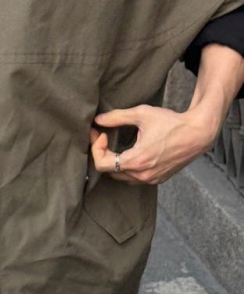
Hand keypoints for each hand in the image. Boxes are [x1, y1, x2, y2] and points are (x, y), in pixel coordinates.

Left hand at [89, 104, 216, 184]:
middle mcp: (143, 175)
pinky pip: (134, 178)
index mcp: (137, 160)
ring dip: (113, 161)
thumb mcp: (141, 114)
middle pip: (109, 172)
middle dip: (102, 153)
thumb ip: (116, 117)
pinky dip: (125, 167)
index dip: (96, 147)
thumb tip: (97, 120)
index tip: (101, 132)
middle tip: (103, 135)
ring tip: (113, 143)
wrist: (197, 134)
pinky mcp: (158, 179)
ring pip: (121, 177)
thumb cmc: (170, 122)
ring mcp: (151, 179)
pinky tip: (127, 151)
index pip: (102, 164)